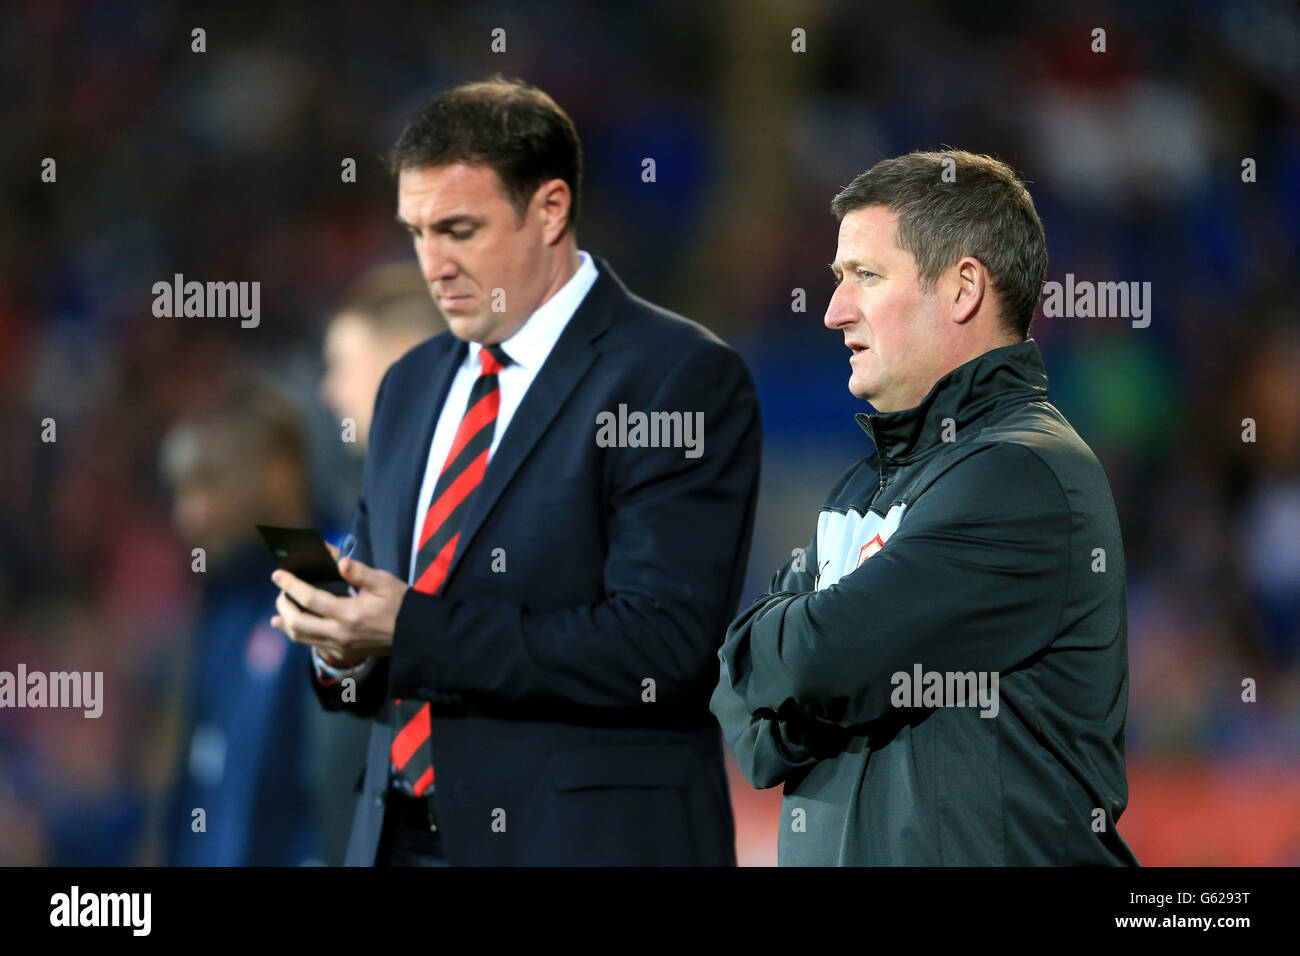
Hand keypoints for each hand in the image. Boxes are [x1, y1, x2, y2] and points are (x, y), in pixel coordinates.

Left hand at [269, 552, 408, 665]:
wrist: (413, 634)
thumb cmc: (400, 604)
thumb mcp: (384, 582)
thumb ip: (360, 572)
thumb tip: (339, 561)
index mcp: (350, 614)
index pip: (310, 599)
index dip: (290, 585)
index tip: (277, 575)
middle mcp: (340, 634)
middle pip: (297, 623)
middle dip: (283, 605)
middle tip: (280, 591)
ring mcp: (339, 647)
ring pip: (300, 637)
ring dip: (286, 622)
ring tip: (281, 608)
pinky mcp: (341, 653)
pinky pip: (311, 644)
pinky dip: (298, 633)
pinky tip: (291, 625)